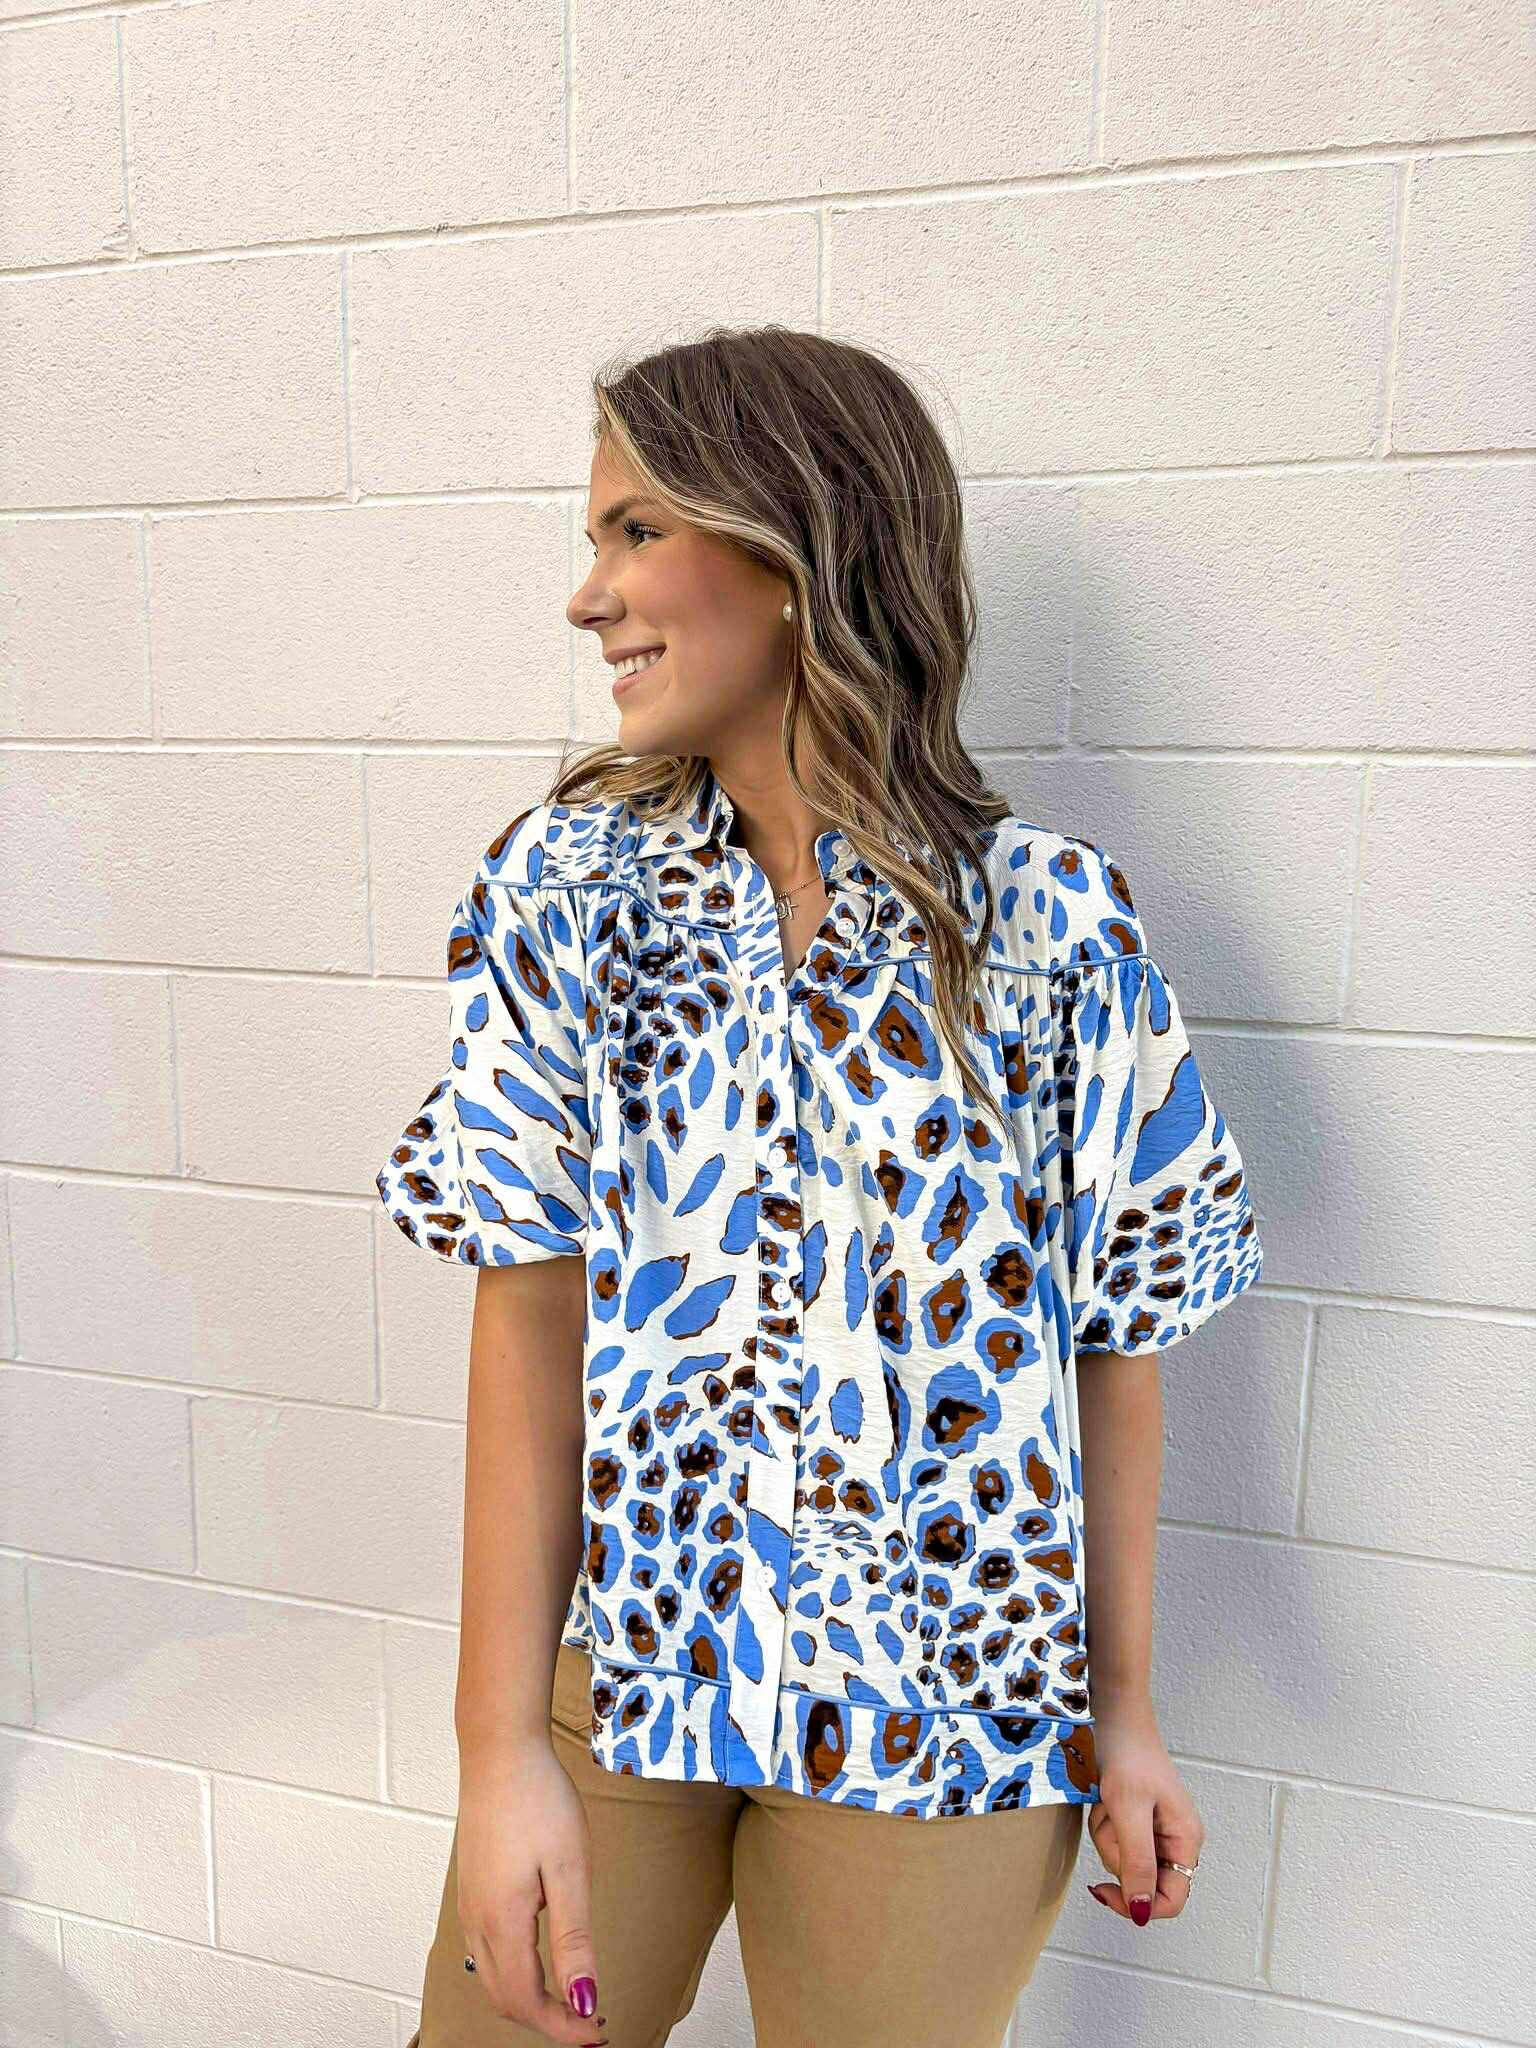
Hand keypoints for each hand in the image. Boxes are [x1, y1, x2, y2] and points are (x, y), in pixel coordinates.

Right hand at [455, 1744, 609, 2043]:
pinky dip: (514, 1974)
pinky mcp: (472, 1890)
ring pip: (493, 1979)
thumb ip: (574, 1938)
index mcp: (502, 1921)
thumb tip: (583, 1999)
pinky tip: (541, 1961)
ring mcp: (470, 1906)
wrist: (500, 1751)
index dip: (562, 2028)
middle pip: (506, 1999)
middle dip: (547, 2021)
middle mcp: (478, 1921)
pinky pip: (486, 1953)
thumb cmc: (538, 1799)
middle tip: (589, 2025)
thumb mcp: (570, 1868)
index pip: (527, 2002)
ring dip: (529, 2000)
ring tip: (571, 1999)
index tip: (598, 2034)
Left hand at [1083, 1695, 1203, 1926]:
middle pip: (1140, 1880)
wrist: (1115, 1716)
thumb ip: (1137, 1863)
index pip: (1170, 1901)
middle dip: (1116, 1852)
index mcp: (1186, 1841)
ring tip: (1108, 1800)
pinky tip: (1104, 1798)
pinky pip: (1114, 1839)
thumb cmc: (1128, 1756)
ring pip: (1122, 1859)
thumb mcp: (1129, 1811)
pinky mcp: (1136, 1819)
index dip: (1138, 1905)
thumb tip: (1142, 1913)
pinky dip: (1103, 1822)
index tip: (1103, 1891)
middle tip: (1111, 1816)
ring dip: (1106, 1833)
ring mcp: (1155, 1830)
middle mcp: (1175, 1840)